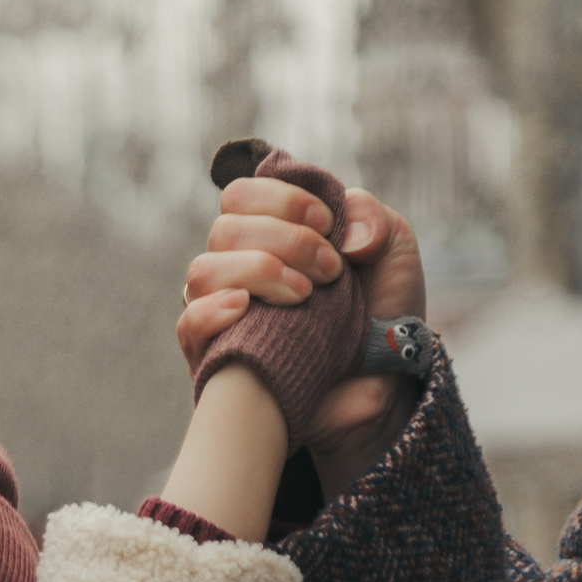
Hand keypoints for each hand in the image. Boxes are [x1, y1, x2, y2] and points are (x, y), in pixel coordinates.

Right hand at [174, 179, 427, 492]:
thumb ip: (372, 218)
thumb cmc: (384, 315)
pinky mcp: (216, 358)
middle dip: (284, 239)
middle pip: (225, 229)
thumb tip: (341, 231)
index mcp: (271, 236)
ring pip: (203, 271)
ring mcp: (223, 314)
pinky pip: (188, 325)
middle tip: (329, 271)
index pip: (243, 197)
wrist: (387, 384)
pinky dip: (211, 310)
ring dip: (256, 271)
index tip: (326, 223)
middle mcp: (239, 270)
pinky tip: (244, 308)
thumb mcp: (394, 252)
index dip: (281, 200)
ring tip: (304, 297)